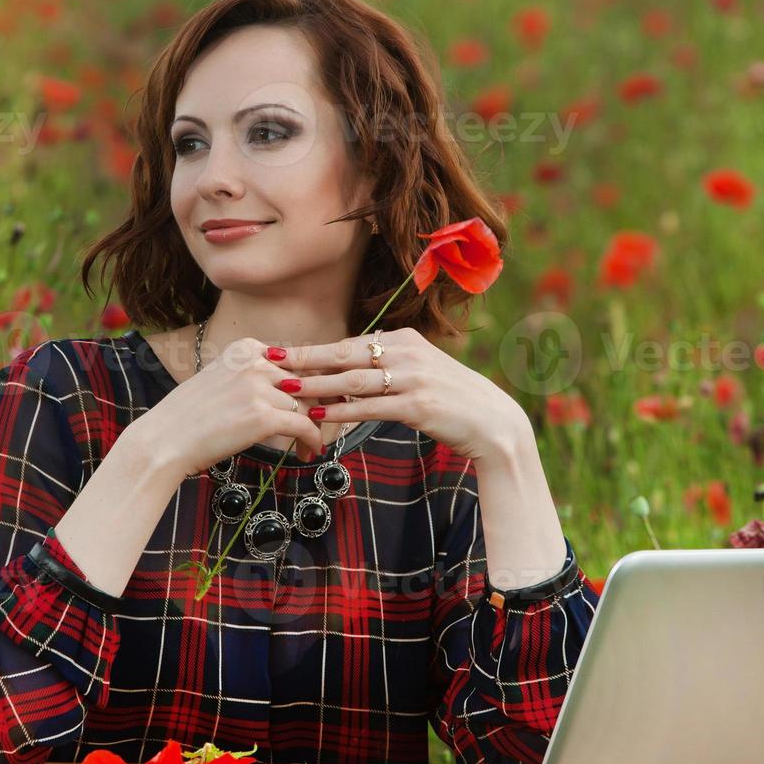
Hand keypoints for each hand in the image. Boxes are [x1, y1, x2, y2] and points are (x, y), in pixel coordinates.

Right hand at [141, 335, 326, 479]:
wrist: (165, 440)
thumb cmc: (190, 417)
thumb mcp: (222, 380)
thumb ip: (254, 376)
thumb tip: (291, 385)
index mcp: (246, 349)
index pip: (295, 362)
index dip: (310, 385)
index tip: (316, 402)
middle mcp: (255, 363)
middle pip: (306, 382)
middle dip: (316, 406)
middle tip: (319, 426)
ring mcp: (259, 388)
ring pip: (307, 406)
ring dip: (313, 428)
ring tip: (310, 446)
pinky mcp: (264, 417)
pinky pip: (304, 426)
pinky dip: (312, 441)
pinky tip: (310, 452)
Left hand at [269, 327, 527, 464]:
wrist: (492, 422)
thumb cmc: (452, 401)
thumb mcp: (420, 373)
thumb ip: (388, 368)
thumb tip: (352, 371)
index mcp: (404, 340)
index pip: (350, 344)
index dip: (314, 351)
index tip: (283, 353)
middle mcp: (406, 353)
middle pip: (344, 353)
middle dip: (304, 357)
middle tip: (270, 360)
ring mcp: (413, 378)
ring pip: (353, 380)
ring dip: (316, 385)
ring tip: (285, 390)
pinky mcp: (417, 405)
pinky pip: (370, 407)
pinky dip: (341, 411)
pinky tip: (318, 417)